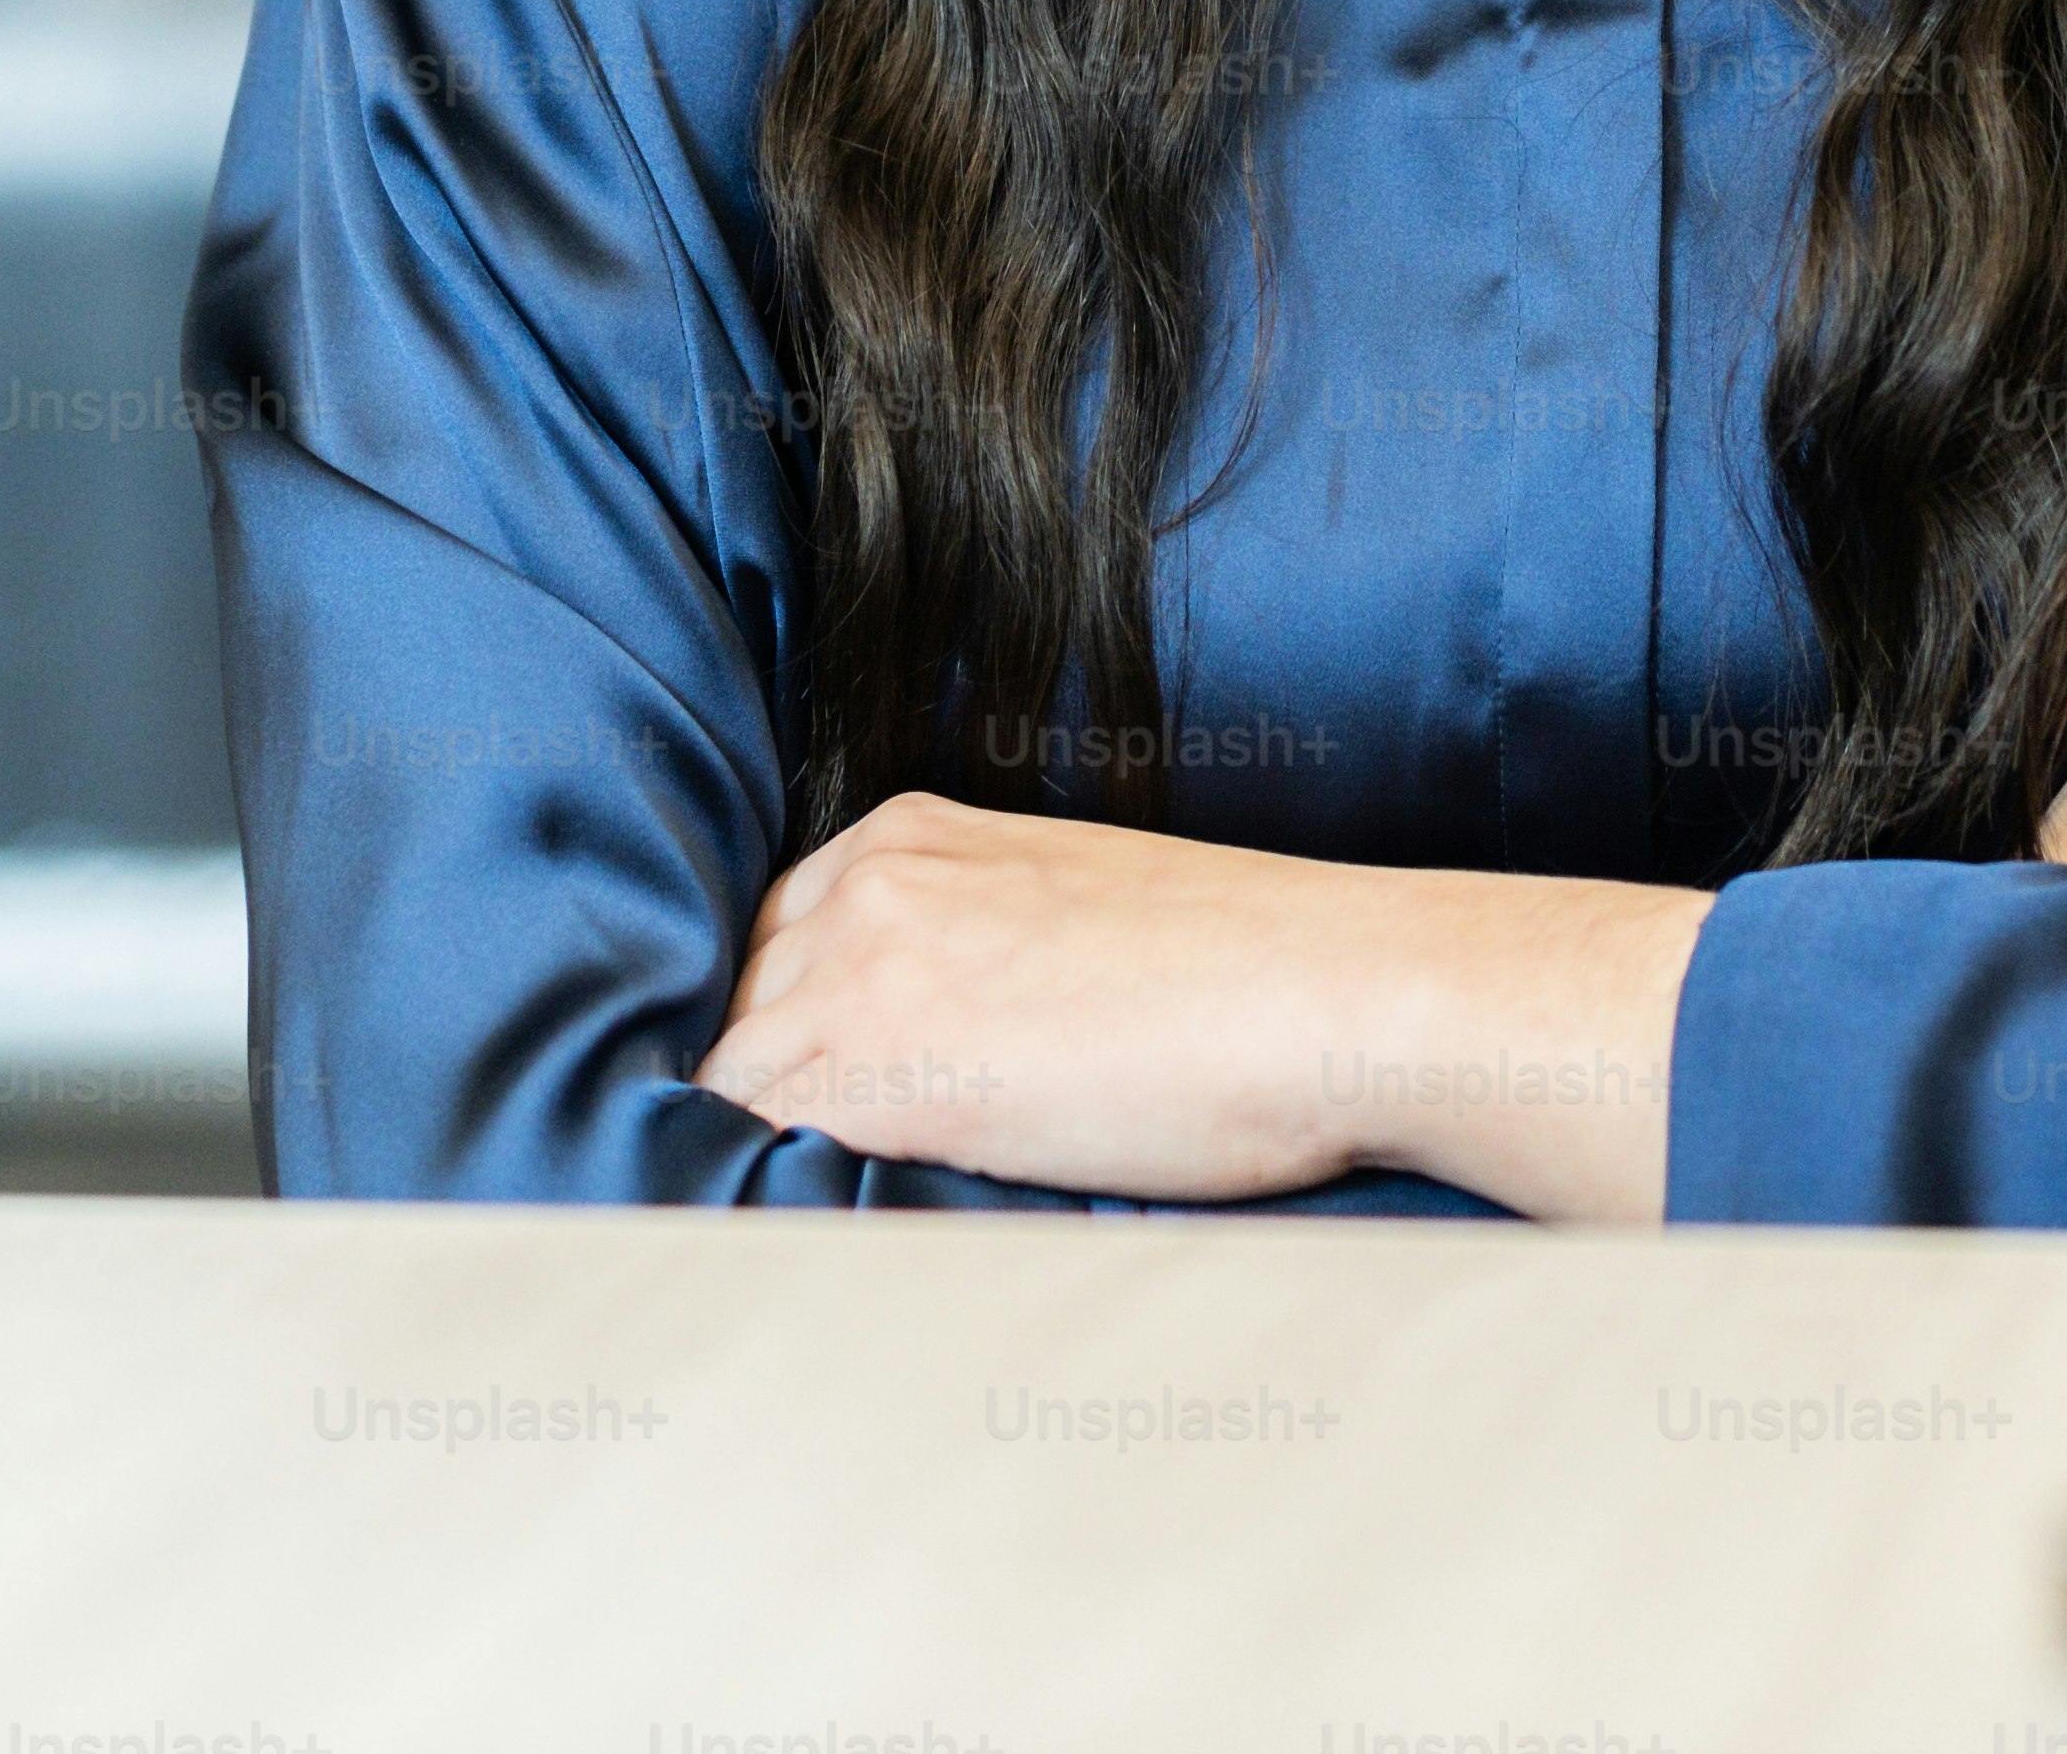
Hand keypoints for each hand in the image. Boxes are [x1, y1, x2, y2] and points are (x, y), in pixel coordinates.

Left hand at [697, 796, 1702, 1216]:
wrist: (1332, 994)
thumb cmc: (1245, 978)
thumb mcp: (1075, 916)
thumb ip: (973, 951)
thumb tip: (939, 1043)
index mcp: (912, 835)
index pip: (775, 947)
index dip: (789, 1036)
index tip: (817, 1104)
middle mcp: (869, 882)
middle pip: (740, 1006)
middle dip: (769, 1088)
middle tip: (819, 1171)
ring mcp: (863, 969)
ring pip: (734, 1078)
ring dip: (767, 1144)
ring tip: (811, 1217)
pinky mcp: (879, 1067)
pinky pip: (754, 1139)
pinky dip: (764, 1189)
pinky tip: (813, 1230)